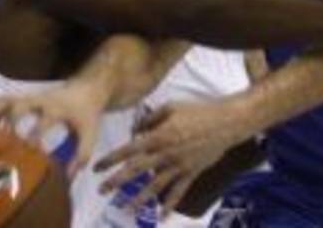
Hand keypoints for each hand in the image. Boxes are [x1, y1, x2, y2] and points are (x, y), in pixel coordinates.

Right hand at [0, 78, 112, 177]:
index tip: (30, 154)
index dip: (34, 139)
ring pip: (7, 102)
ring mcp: (31, 97)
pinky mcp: (25, 97)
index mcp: (58, 109)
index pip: (43, 123)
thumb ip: (81, 156)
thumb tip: (68, 179)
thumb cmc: (87, 115)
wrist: (87, 89)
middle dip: (9, 124)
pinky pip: (4, 101)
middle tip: (3, 144)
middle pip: (19, 107)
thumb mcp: (90, 134)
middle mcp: (41, 101)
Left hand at [95, 100, 247, 216]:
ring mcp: (179, 166)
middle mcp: (165, 154)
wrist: (226, 122)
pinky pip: (178, 192)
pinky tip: (162, 217)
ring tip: (125, 208)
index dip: (111, 159)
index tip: (97, 167)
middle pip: (136, 170)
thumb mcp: (172, 106)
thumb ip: (150, 118)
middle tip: (102, 190)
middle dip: (117, 181)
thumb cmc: (198, 110)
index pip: (129, 150)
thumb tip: (136, 131)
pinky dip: (170, 205)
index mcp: (158, 136)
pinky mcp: (191, 173)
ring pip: (155, 186)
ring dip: (139, 198)